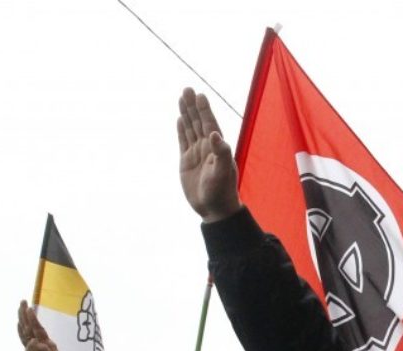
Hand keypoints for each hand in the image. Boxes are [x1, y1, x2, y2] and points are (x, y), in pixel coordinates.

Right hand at [17, 301, 70, 350]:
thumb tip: (36, 342)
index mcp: (46, 344)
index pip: (38, 330)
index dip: (33, 320)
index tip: (29, 309)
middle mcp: (40, 342)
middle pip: (31, 326)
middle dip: (26, 314)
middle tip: (23, 301)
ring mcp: (35, 345)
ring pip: (27, 330)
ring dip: (23, 319)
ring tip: (20, 307)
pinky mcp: (31, 350)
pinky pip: (24, 338)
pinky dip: (20, 330)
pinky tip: (18, 323)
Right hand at [177, 88, 240, 222]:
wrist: (214, 209)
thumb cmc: (222, 191)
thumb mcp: (223, 172)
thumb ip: (221, 152)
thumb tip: (215, 135)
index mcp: (217, 147)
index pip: (210, 123)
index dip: (205, 110)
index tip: (200, 95)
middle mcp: (207, 147)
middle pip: (198, 122)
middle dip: (193, 106)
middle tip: (187, 89)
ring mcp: (196, 153)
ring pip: (190, 129)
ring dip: (186, 114)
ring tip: (181, 97)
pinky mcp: (186, 161)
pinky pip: (183, 141)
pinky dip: (181, 130)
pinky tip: (179, 119)